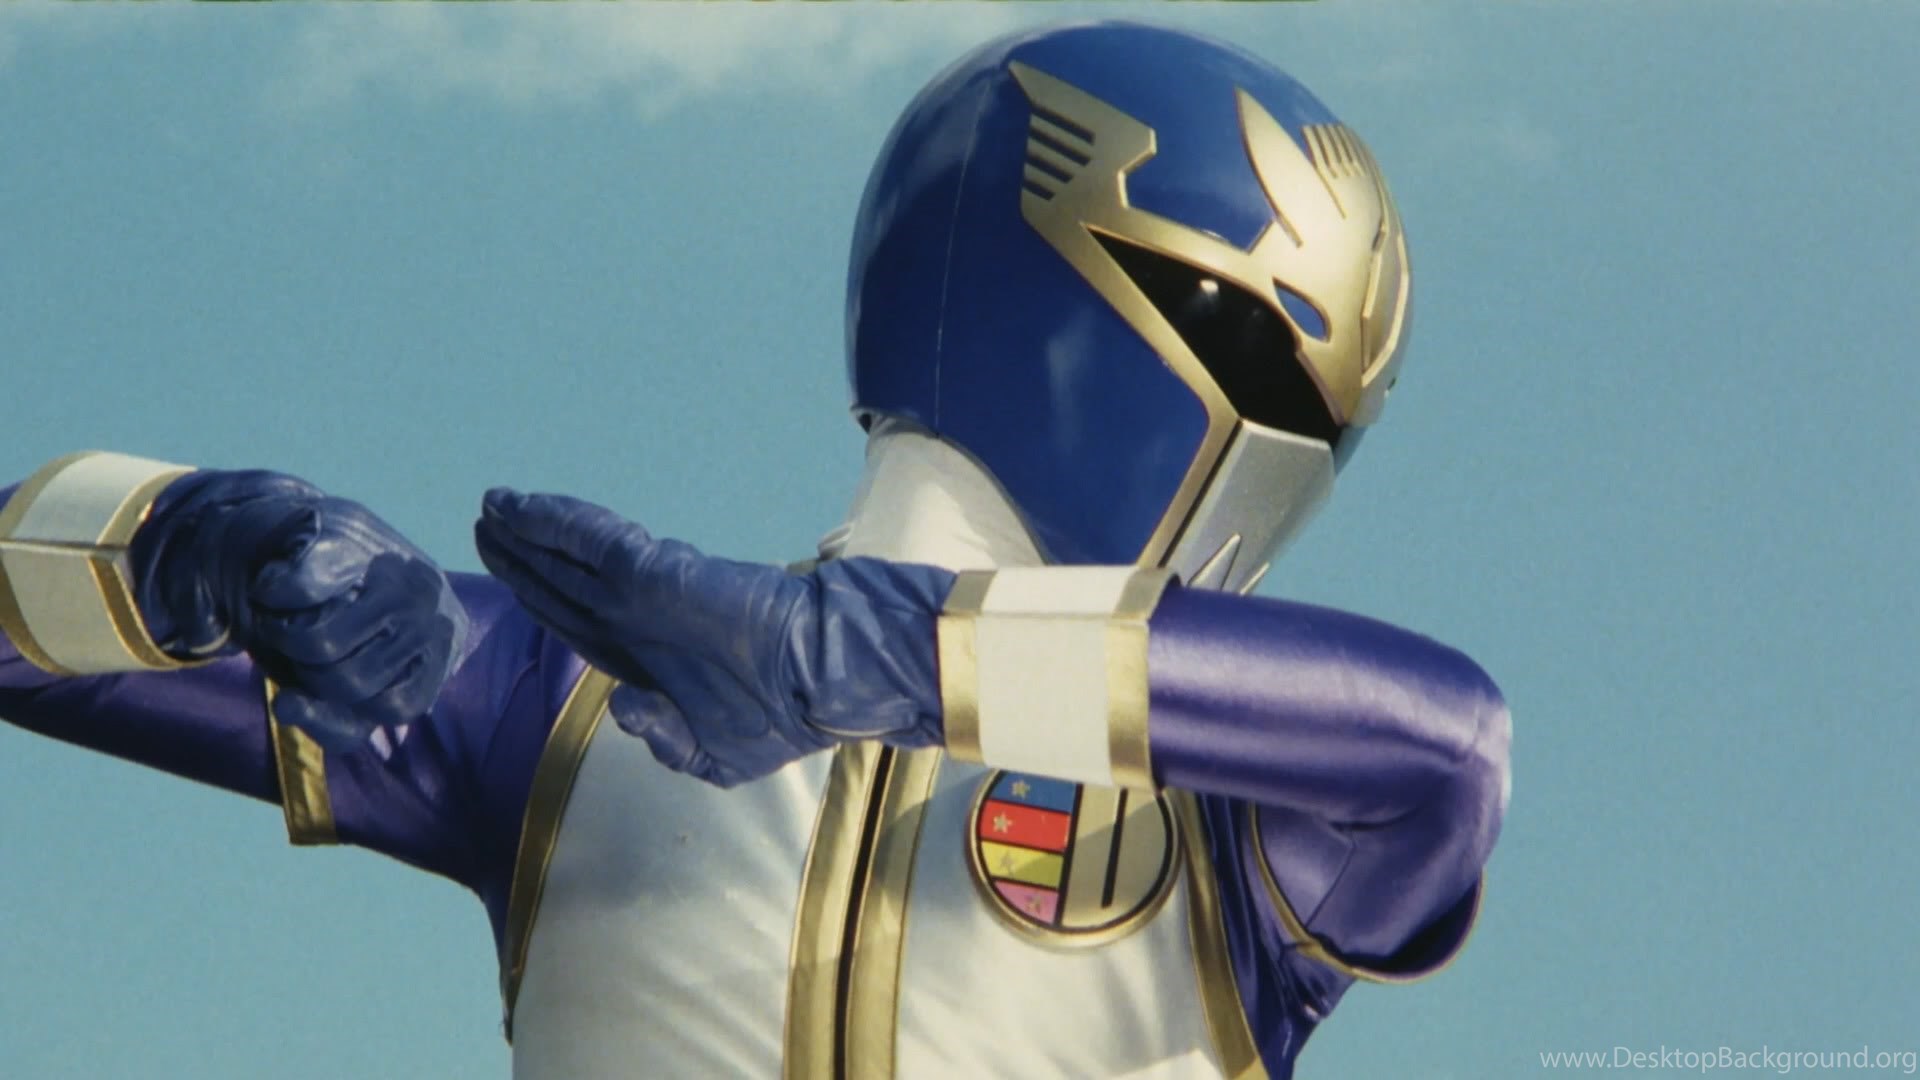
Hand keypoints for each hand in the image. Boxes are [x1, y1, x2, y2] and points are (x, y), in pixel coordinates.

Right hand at [133, 471, 466, 751]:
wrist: (290, 535)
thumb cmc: (327, 622)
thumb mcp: (344, 683)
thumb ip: (328, 717)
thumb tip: (288, 706)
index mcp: (443, 642)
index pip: (398, 705)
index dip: (343, 710)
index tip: (310, 689)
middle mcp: (430, 602)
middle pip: (351, 681)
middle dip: (306, 674)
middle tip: (295, 647)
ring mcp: (395, 566)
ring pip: (322, 644)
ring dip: (284, 639)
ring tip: (285, 622)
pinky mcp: (349, 535)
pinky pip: (299, 591)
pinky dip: (271, 595)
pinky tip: (275, 588)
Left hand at [474, 488, 948, 786]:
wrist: (822, 681)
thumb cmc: (783, 717)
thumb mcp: (715, 753)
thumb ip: (664, 736)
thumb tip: (621, 708)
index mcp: (649, 660)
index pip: (578, 624)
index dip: (542, 600)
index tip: (511, 577)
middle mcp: (637, 621)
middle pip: (560, 586)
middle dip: (521, 558)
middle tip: (484, 525)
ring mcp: (642, 592)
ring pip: (565, 556)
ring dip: (525, 530)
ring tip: (492, 504)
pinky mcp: (653, 572)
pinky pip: (589, 540)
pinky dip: (553, 521)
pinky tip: (520, 505)